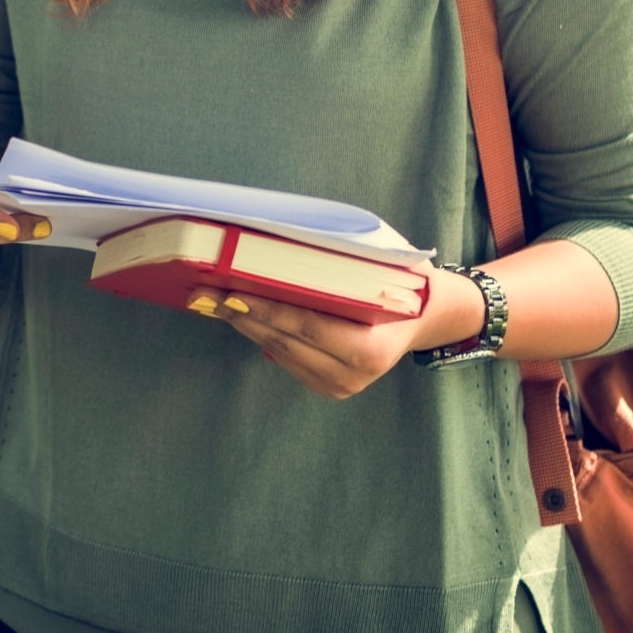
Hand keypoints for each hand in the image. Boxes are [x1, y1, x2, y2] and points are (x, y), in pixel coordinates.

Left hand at [204, 266, 486, 400]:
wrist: (424, 318)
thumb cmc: (400, 282)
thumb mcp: (380, 265)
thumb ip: (338, 262)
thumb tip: (281, 244)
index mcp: (370, 350)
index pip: (308, 326)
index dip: (268, 309)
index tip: (232, 292)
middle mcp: (354, 376)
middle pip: (286, 341)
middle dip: (244, 314)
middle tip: (207, 291)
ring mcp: (340, 387)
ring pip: (279, 351)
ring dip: (246, 325)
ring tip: (214, 299)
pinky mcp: (329, 388)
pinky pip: (285, 358)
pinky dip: (261, 334)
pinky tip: (239, 314)